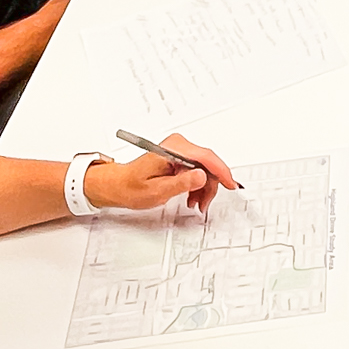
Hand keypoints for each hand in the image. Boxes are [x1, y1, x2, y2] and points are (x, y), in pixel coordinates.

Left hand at [87, 136, 234, 214]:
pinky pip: (197, 169)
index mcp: (172, 149)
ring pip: (204, 168)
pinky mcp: (178, 157)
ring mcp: (178, 150)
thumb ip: (182, 183)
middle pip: (207, 163)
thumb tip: (202, 176)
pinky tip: (192, 196)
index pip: (205, 157)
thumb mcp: (157, 191)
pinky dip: (197, 184)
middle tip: (204, 203)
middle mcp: (177, 145)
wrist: (118, 185)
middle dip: (210, 185)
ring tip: (196, 203)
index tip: (230, 184)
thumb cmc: (131, 187)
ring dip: (204, 187)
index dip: (221, 171)